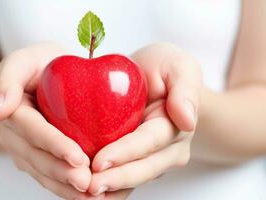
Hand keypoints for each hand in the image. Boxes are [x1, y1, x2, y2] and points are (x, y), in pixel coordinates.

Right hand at [0, 43, 103, 199]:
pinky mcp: (38, 160)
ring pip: (44, 174)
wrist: (41, 78)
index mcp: (14, 113)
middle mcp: (16, 137)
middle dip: (63, 173)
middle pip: (39, 159)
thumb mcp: (22, 61)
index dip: (55, 145)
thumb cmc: (38, 65)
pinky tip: (87, 196)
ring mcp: (26, 151)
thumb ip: (8, 80)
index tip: (78, 158)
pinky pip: (51, 177)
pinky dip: (68, 189)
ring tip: (91, 196)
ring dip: (66, 187)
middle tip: (87, 183)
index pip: (34, 131)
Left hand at [88, 43, 201, 196]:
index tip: (100, 162)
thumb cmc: (164, 69)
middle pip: (142, 169)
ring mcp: (153, 158)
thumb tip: (187, 120)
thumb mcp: (178, 66)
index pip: (149, 142)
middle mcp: (167, 149)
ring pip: (133, 179)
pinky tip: (87, 193)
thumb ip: (186, 89)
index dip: (125, 153)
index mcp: (174, 126)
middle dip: (116, 179)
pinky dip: (109, 189)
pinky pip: (124, 179)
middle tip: (88, 186)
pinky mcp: (137, 161)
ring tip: (85, 193)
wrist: (156, 80)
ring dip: (111, 188)